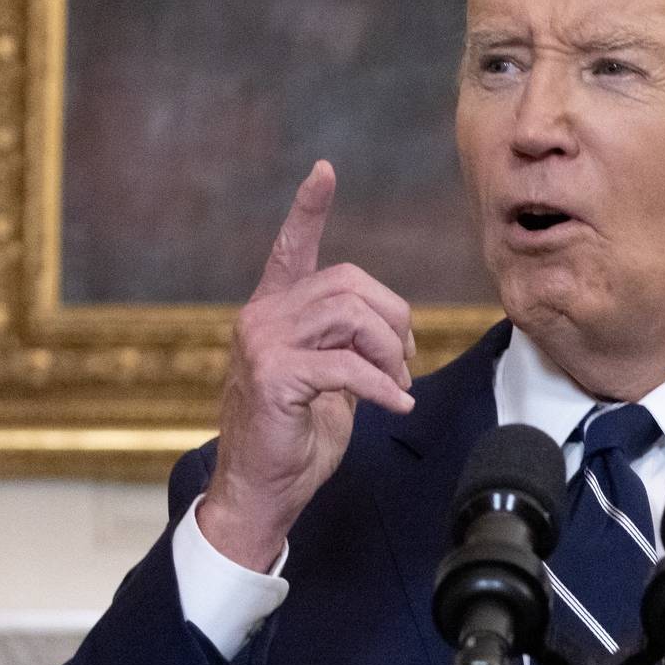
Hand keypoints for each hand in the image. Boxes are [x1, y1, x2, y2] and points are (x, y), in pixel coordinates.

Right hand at [196, 161, 415, 571]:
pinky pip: (348, 366)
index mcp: (273, 312)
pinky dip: (383, 386)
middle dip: (392, 319)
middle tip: (405, 363)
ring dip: (389, 351)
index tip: (324, 171)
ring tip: (396, 385)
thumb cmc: (294, 439)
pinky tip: (396, 405)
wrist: (259, 493)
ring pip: (350, 316)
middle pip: (347, 284)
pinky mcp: (275, 376)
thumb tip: (392, 332)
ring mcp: (263, 344)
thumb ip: (348, 346)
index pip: (288, 248)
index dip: (308, 209)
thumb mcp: (328, 382)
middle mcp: (261, 318)